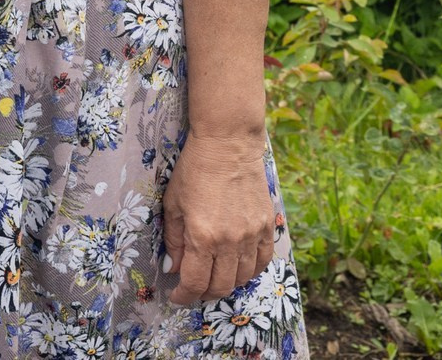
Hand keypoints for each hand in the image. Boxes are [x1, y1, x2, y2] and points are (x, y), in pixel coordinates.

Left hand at [162, 131, 279, 305]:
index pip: (194, 282)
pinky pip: (263, 262)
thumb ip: (174, 239)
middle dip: (203, 294)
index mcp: (203, 236)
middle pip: (220, 286)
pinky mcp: (267, 227)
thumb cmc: (194, 170)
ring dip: (226, 284)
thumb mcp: (173, 203)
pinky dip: (250, 272)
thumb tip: (173, 267)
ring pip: (242, 278)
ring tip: (213, 279)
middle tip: (193, 291)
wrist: (228, 145)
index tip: (177, 297)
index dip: (184, 295)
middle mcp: (230, 242)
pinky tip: (238, 269)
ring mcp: (252, 236)